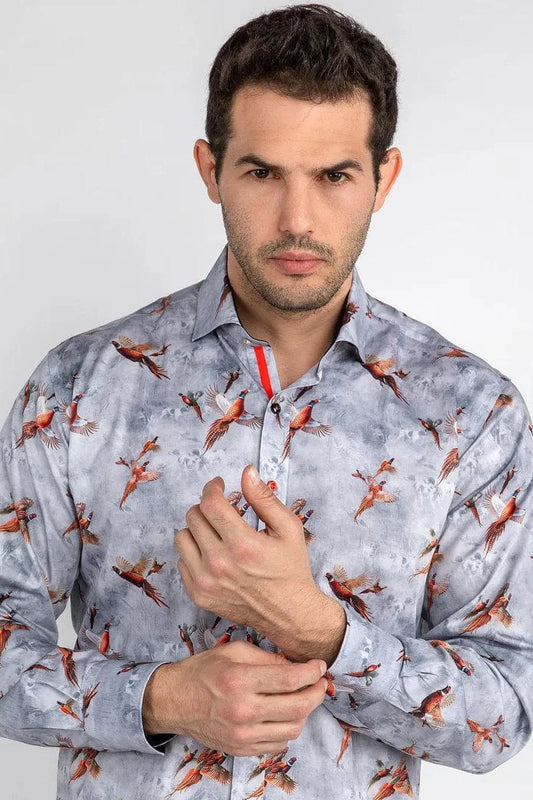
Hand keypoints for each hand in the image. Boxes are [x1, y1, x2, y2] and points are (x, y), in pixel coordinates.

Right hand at [142, 641, 326, 755]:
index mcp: (241, 681)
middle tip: (320, 683)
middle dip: (317, 693)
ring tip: (303, 697)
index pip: (290, 679)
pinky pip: (278, 743)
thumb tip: (296, 667)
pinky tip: (284, 714)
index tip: (320, 666)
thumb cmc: (204, 671)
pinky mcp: (241, 749)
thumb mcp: (234, 652)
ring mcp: (243, 735)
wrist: (175, 701)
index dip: (312, 672)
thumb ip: (267, 658)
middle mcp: (244, 711)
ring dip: (305, 712)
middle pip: (298, 707)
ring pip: (293, 729)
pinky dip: (288, 728)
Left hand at [175, 466, 345, 662]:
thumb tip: (246, 472)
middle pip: (194, 517)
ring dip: (197, 529)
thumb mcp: (288, 528)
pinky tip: (213, 554)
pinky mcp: (198, 595)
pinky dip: (194, 553)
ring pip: (182, 538)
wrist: (289, 613)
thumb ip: (264, 498)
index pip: (211, 504)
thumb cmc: (291, 569)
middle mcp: (219, 564)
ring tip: (215, 533)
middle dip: (207, 507)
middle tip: (222, 511)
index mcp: (242, 544)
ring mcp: (206, 582)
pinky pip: (181, 562)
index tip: (219, 486)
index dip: (213, 488)